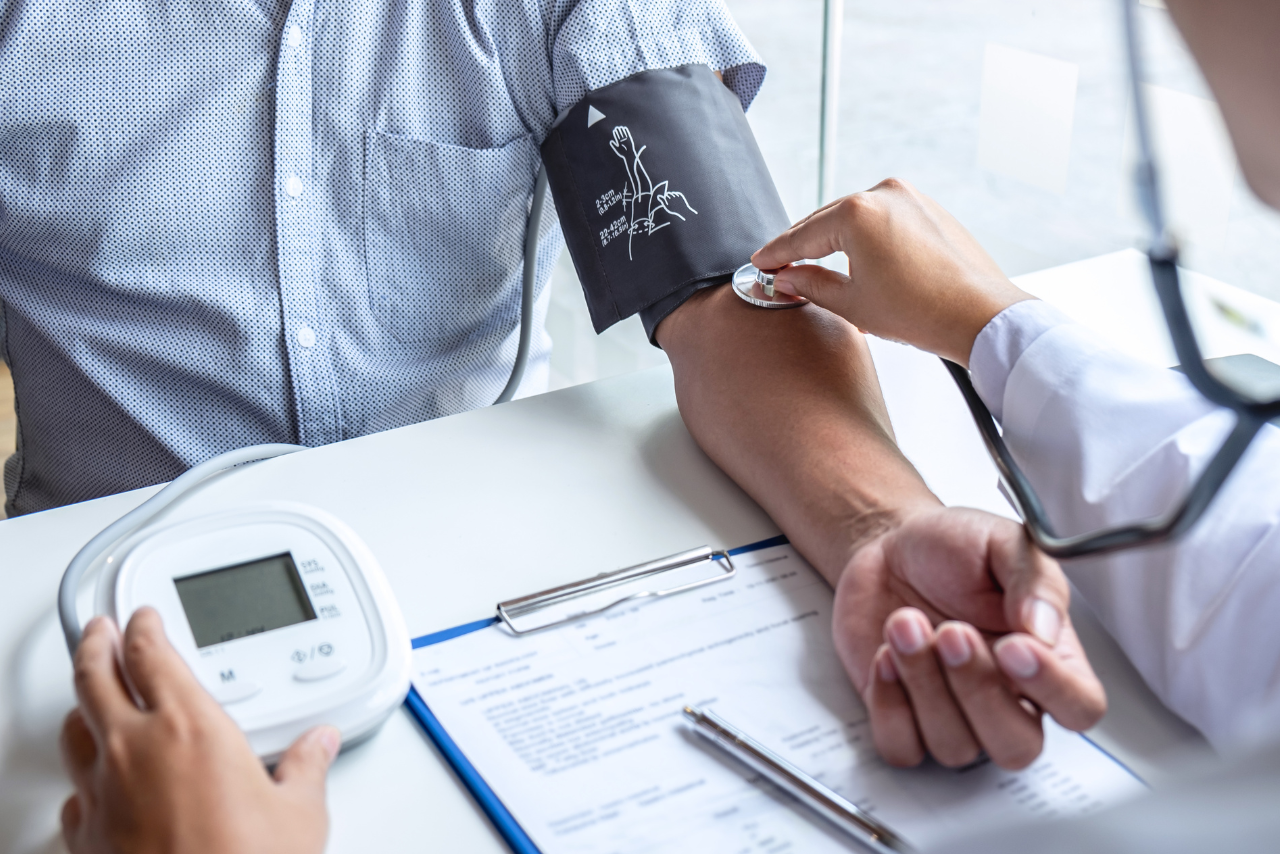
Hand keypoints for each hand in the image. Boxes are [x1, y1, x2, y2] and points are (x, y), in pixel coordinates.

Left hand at [60, 609, 338, 853]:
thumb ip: (307, 768)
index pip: (152, 654)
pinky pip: (72, 791)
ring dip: (82, 703)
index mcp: (191, 727)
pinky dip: (81, 775)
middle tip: (99, 630)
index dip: (144, 629)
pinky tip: (93, 781)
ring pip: (74, 728)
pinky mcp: (86, 837)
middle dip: (96, 645)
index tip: (143, 619)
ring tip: (90, 693)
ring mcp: (102, 793)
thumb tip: (321, 746)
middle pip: (95, 676)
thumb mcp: (299, 814)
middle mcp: (135, 750)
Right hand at [751, 178, 1033, 366]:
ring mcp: (911, 198)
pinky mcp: (930, 210)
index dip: (776, 254)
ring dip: (834, 241)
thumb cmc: (923, 311)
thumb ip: (811, 284)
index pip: (802, 235)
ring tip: (816, 268)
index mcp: (857, 213)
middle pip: (826, 221)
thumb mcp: (852, 303)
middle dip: (804, 246)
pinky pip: (884, 220)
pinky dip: (864, 238)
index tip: (760, 263)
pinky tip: (855, 261)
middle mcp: (884, 194)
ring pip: (856, 219)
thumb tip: (789, 278)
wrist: (980, 316)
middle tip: (781, 268)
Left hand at [834, 507, 1105, 768]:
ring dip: (924, 684)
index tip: (1013, 646)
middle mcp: (1006, 696)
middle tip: (950, 631)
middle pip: (1016, 746)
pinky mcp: (903, 718)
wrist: (889, 544)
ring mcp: (954, 713)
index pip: (1079, 707)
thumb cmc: (952, 548)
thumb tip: (1046, 627)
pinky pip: (902, 747)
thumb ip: (1033, 579)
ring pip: (955, 747)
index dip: (1053, 689)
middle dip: (977, 690)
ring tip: (904, 623)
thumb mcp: (1002, 542)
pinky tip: (884, 654)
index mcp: (1048, 658)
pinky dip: (889, 705)